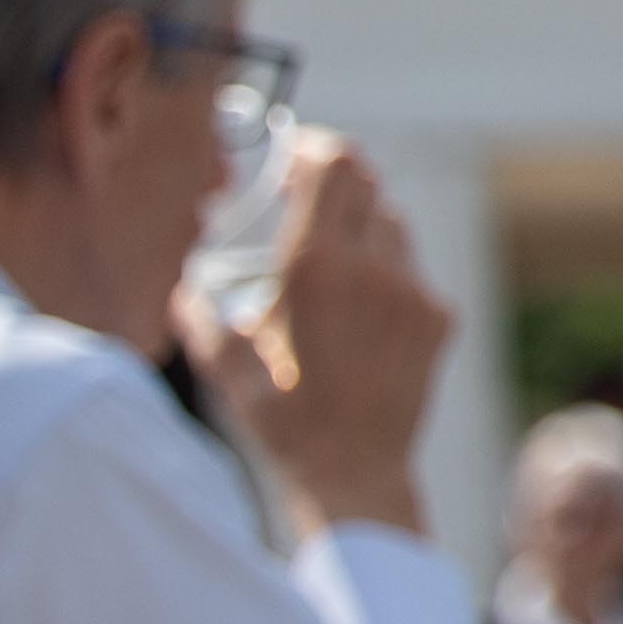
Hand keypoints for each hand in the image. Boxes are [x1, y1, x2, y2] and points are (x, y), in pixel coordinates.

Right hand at [180, 133, 444, 538]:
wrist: (354, 472)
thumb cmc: (281, 421)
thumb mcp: (224, 366)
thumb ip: (200, 312)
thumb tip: (185, 283)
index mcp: (313, 268)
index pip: (330, 166)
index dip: (310, 151)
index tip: (290, 161)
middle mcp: (370, 268)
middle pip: (365, 181)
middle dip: (334, 182)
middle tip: (308, 201)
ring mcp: (412, 291)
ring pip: (391, 222)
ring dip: (360, 227)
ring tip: (331, 265)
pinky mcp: (436, 316)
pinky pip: (410, 269)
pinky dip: (383, 272)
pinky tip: (358, 312)